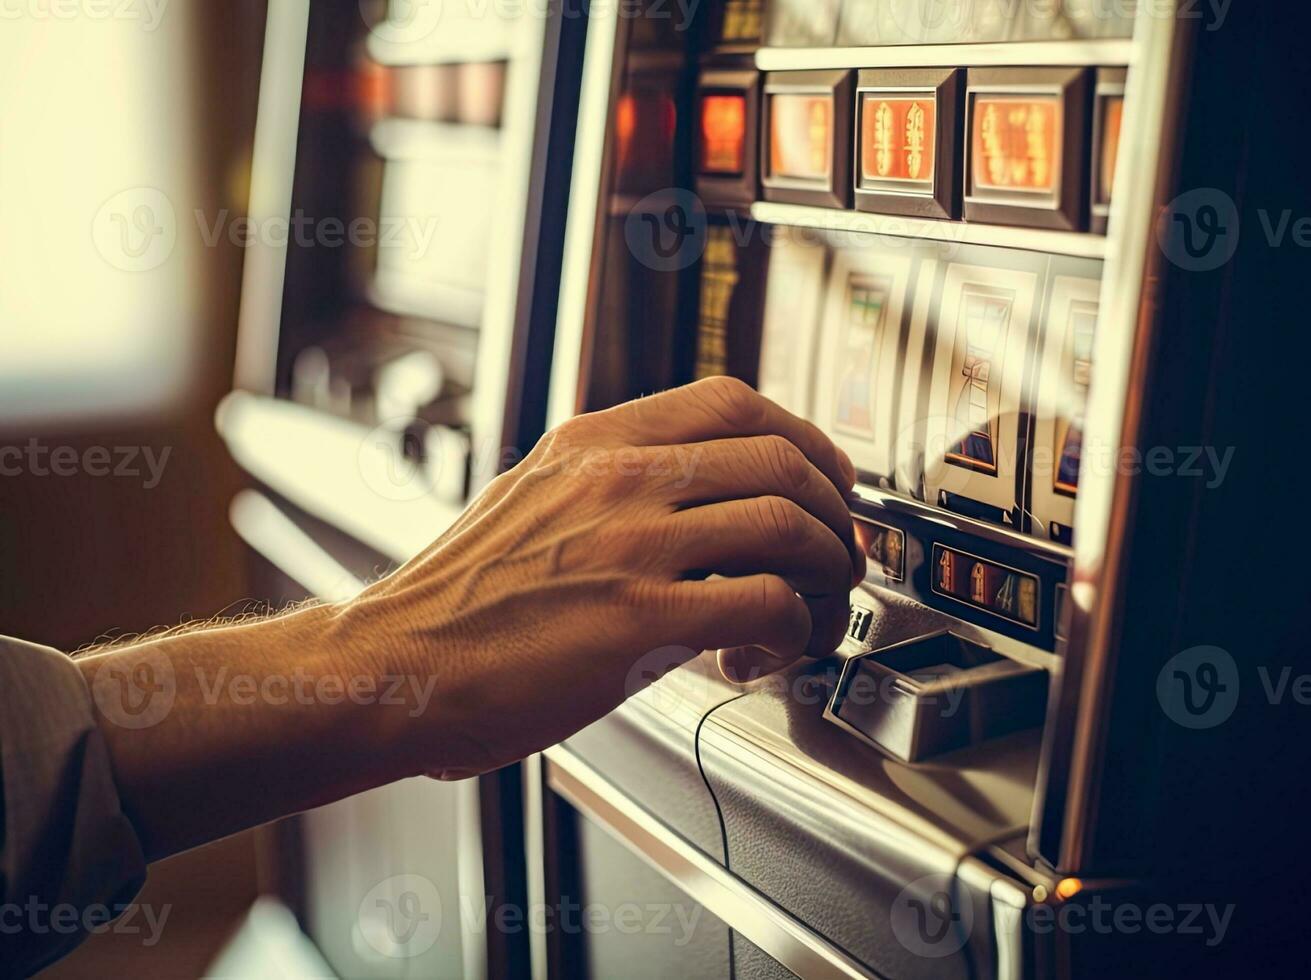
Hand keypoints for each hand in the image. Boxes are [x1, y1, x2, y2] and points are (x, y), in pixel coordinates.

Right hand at [337, 376, 865, 778]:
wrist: (396, 667)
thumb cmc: (458, 603)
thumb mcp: (531, 500)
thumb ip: (607, 485)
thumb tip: (691, 500)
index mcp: (592, 442)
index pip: (732, 401)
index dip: (803, 439)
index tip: (823, 477)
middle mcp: (617, 478)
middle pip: (778, 456)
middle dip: (831, 509)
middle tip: (834, 553)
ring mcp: (630, 543)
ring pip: (786, 523)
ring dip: (823, 571)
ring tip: (810, 607)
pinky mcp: (639, 618)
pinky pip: (766, 602)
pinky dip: (792, 628)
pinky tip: (764, 651)